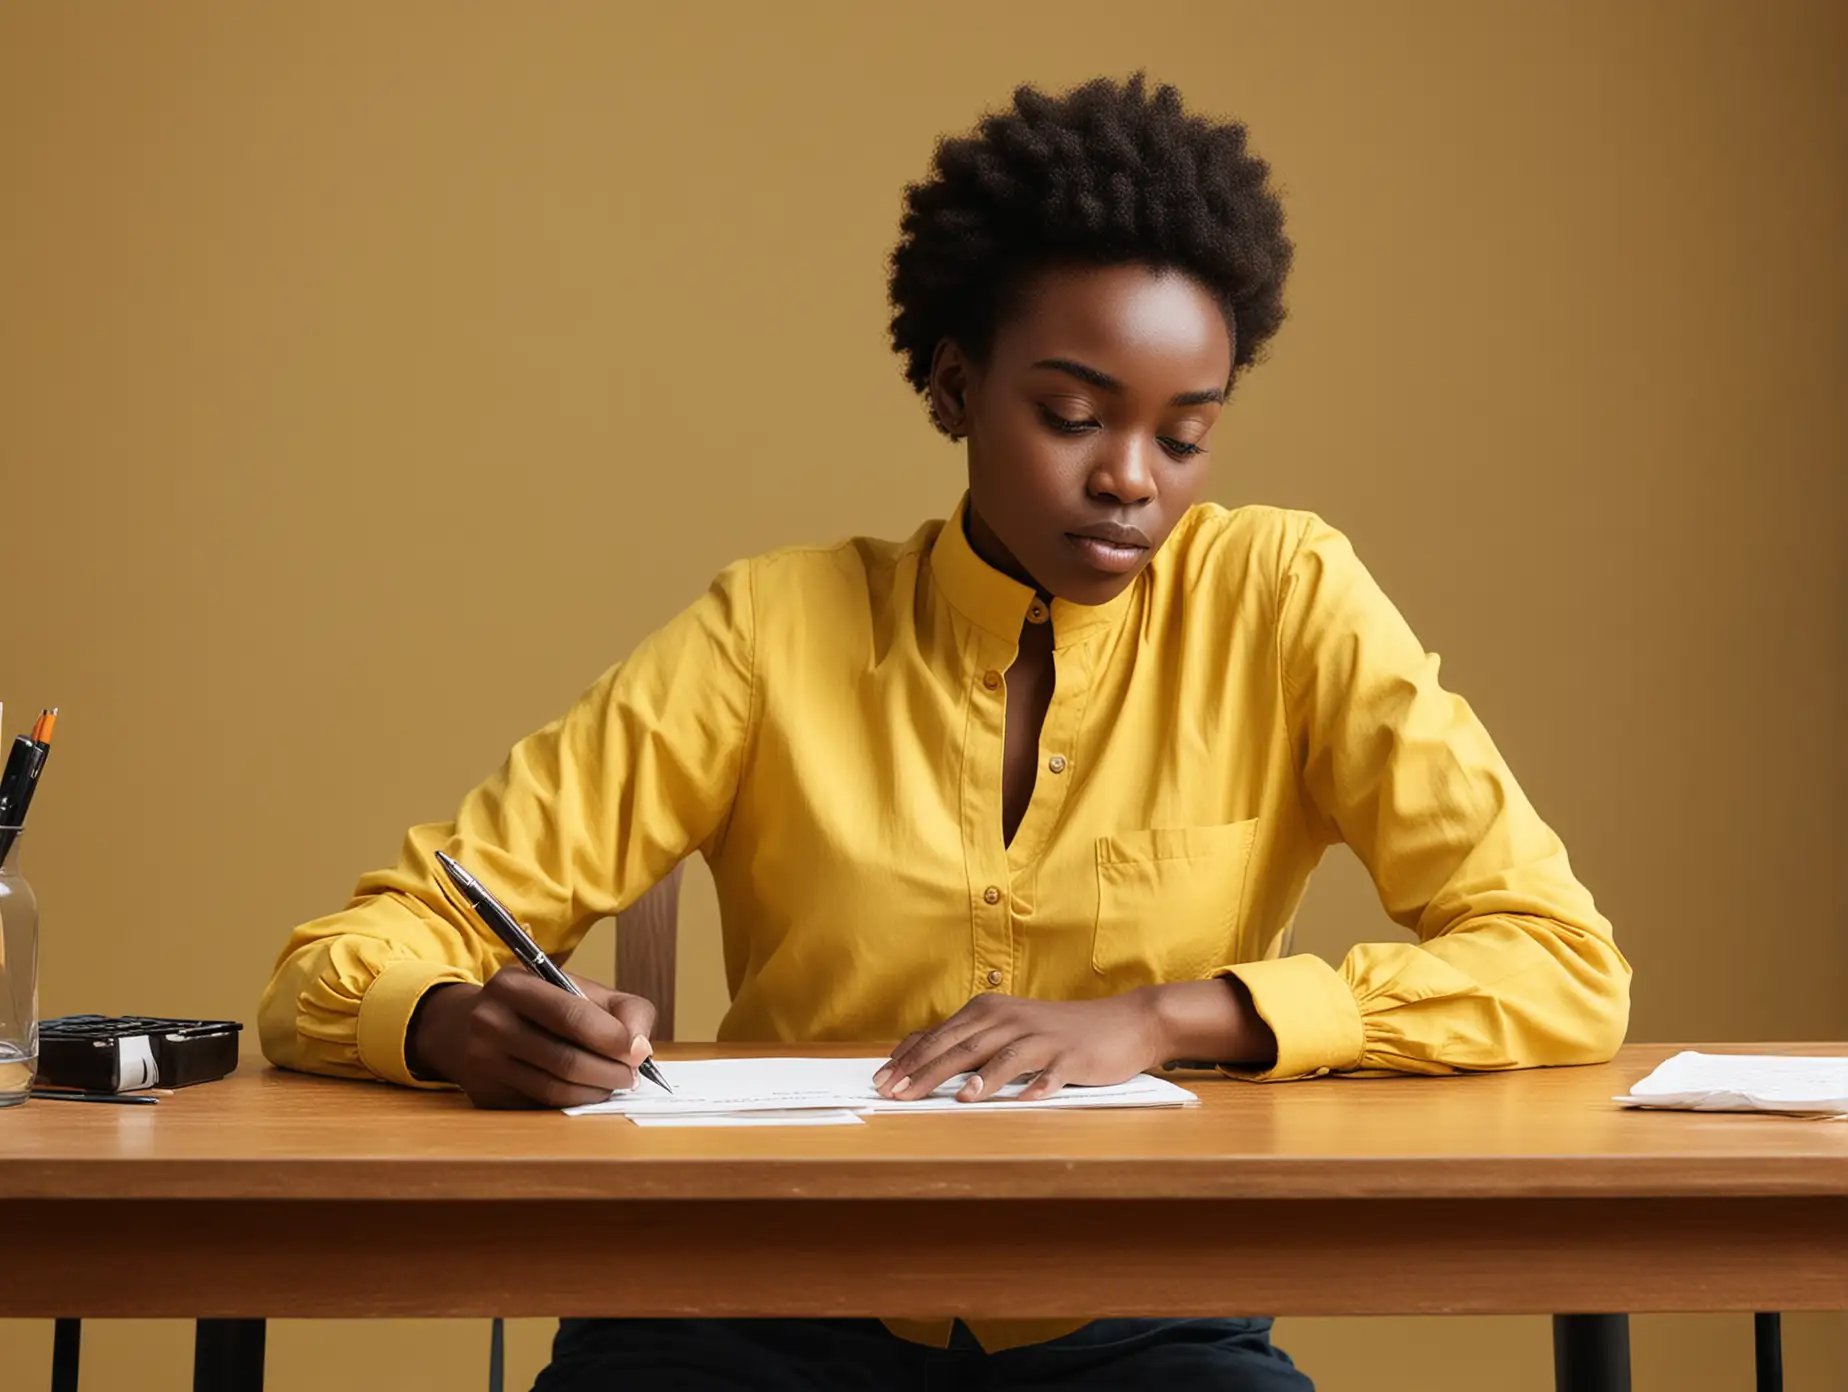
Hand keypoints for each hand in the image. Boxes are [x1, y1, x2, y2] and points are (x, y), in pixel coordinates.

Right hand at [406, 967, 655, 1109]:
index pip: (571, 1015)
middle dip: (609, 1072)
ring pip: (554, 1089)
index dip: (611, 1037)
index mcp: (513, 984)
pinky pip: (541, 1105)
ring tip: (614, 1084)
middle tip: (631, 1076)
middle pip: (564, 1059)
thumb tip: (640, 1048)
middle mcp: (489, 1021)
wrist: (464, 1025)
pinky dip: (573, 1102)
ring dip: (595, 1091)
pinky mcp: (486, 1094)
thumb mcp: (577, 989)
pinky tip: (586, 1091)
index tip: (636, 1052)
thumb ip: (622, 1009)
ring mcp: (482, 1062)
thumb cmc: (537, 1006)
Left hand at [872, 989, 1166, 1103]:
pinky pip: (1050, 1072)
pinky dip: (1036, 1085)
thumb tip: (918, 1060)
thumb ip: (968, 1042)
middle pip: (961, 1046)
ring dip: (979, 1078)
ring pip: (1001, 1056)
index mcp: (989, 1011)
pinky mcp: (1070, 1055)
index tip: (880, 1082)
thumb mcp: (1008, 1029)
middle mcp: (1010, 1019)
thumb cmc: (1056, 1032)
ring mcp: (1041, 1037)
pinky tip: (1025, 1099)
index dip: (908, 1059)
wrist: (1122, 1023)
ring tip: (957, 1098)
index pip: (939, 1036)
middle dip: (925, 1072)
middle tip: (897, 1095)